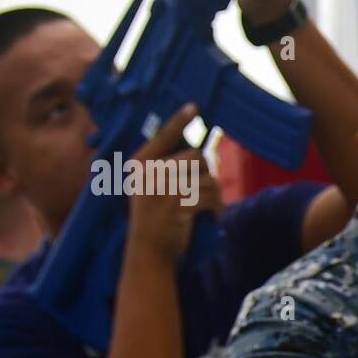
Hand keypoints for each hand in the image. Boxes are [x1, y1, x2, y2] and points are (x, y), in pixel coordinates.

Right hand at [125, 105, 224, 263]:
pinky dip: (216, 207)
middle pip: (196, 156)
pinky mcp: (179, 204)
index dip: (180, 120)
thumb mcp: (150, 189)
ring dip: (214, 193)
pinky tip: (211, 215)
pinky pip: (210, 195)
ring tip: (205, 207)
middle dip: (205, 173)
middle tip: (200, 192)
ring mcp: (163, 187)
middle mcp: (150, 172)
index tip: (195, 106)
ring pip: (207, 176)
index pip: (164, 136)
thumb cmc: (155, 219)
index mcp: (140, 164)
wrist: (149, 252)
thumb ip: (165, 169)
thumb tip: (198, 153)